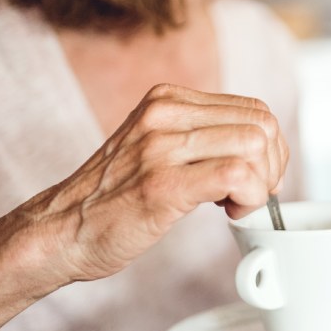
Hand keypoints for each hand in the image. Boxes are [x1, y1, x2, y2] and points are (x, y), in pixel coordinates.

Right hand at [15, 84, 287, 285]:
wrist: (58, 232)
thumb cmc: (111, 199)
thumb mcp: (154, 146)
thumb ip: (198, 136)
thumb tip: (260, 147)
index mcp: (167, 99)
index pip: (254, 109)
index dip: (270, 148)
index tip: (258, 178)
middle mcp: (165, 113)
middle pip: (262, 125)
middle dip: (273, 166)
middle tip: (252, 196)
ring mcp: (161, 146)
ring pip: (255, 146)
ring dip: (261, 184)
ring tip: (237, 205)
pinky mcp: (162, 183)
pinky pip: (236, 174)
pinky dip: (250, 197)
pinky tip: (230, 212)